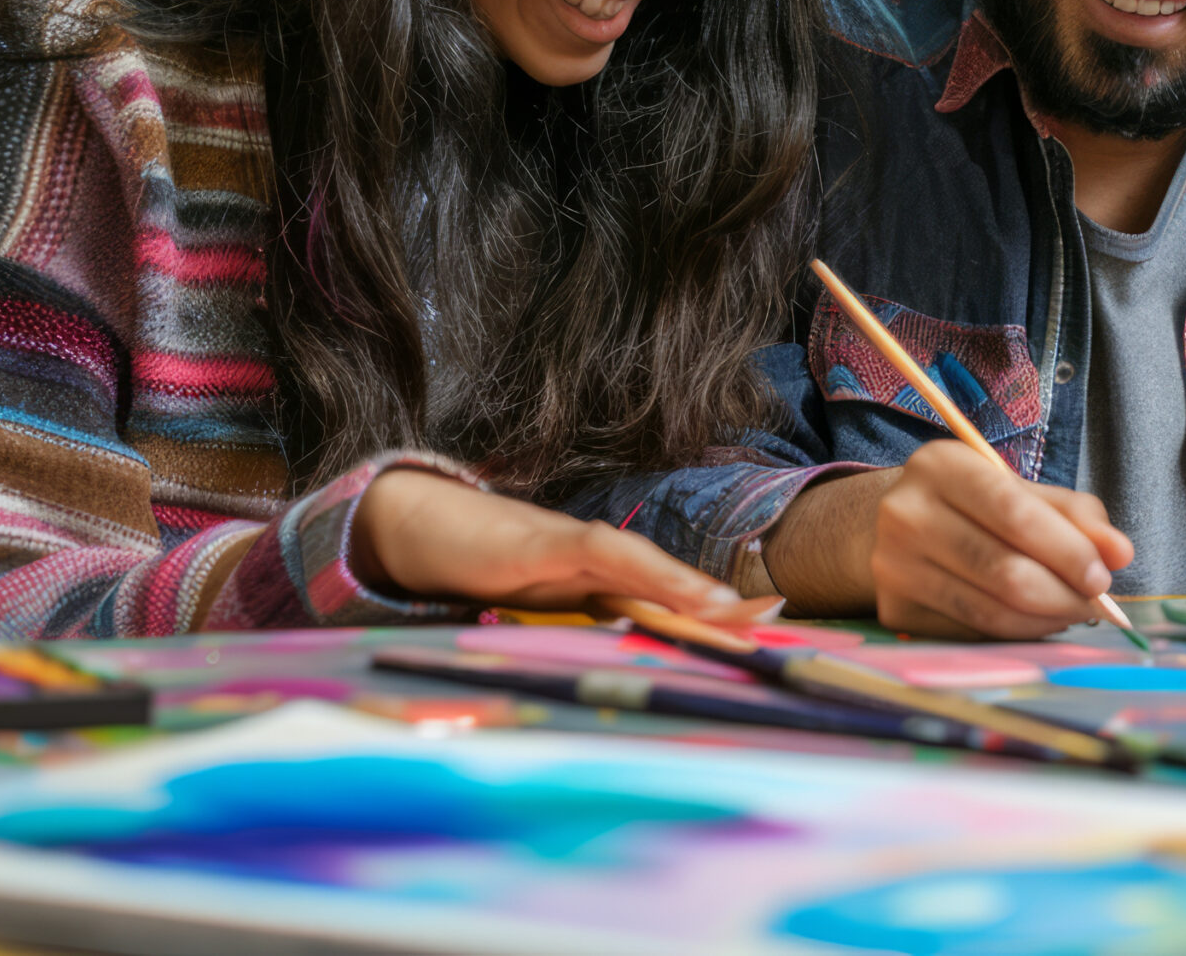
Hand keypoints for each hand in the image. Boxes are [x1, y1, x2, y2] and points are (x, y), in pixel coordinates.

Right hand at [351, 469, 742, 616]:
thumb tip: (596, 662)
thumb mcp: (521, 610)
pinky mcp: (532, 543)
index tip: (758, 627)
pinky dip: (629, 564)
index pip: (655, 598)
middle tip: (769, 618)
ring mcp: (561, 546)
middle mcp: (586, 560)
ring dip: (680, 584)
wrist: (416, 524)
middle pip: (659, 580)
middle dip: (712, 602)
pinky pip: (590, 550)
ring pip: (634, 563)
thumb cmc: (474, 565)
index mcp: (587, 583)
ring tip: (725, 608)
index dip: (704, 612)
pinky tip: (652, 581)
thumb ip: (560, 630)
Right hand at [865, 442, 1134, 638]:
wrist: (902, 525)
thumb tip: (1120, 553)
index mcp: (939, 466)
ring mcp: (893, 566)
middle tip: (1097, 605)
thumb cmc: (973, 504)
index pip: (1014, 513)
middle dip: (1064, 595)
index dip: (1066, 550)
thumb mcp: (1021, 491)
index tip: (1103, 576)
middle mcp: (906, 514)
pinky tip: (1036, 622)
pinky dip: (1016, 634)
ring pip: (990, 612)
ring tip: (1072, 614)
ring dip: (1046, 621)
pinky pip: (972, 634)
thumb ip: (1074, 515)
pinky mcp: (894, 610)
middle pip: (1004, 571)